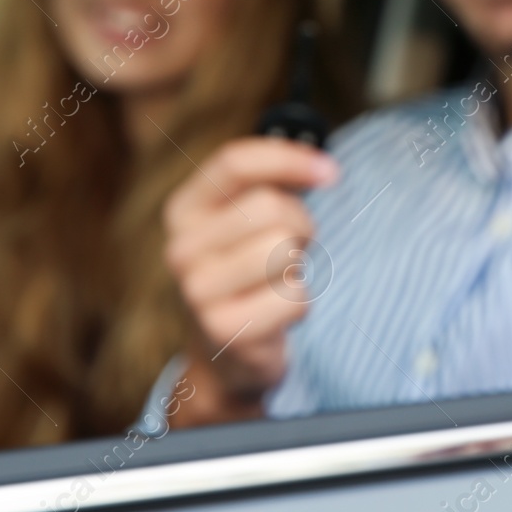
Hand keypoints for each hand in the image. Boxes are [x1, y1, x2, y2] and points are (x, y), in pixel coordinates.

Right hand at [162, 137, 338, 424]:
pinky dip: (298, 305)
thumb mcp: (243, 224)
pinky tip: (274, 315)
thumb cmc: (246, 273)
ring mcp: (197, 292)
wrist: (223, 353)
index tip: (330, 171)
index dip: (288, 158)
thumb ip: (270, 185)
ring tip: (277, 282)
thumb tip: (322, 166)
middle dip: (301, 225)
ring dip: (297, 268)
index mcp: (183, 211)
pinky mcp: (224, 330)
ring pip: (285, 250)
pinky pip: (294, 298)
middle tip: (294, 248)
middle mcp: (181, 248)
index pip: (234, 163)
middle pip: (270, 206)